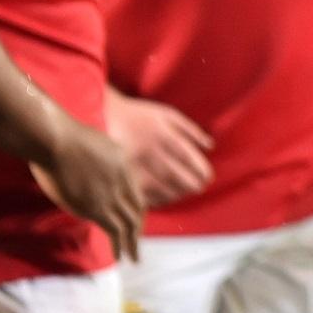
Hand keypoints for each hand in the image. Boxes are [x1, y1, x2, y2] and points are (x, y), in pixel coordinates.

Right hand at [33, 119, 144, 261]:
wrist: (56, 140)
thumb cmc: (62, 138)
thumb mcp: (91, 145)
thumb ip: (96, 160)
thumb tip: (88, 171)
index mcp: (122, 162)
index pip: (134, 191)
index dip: (135, 208)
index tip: (134, 219)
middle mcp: (122, 179)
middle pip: (136, 209)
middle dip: (137, 227)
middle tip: (137, 243)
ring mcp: (111, 194)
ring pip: (129, 223)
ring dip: (132, 243)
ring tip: (134, 257)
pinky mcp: (97, 207)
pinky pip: (115, 230)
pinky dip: (120, 245)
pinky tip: (120, 255)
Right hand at [105, 91, 213, 207]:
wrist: (102, 114)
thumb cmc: (140, 115)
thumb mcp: (167, 114)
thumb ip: (190, 130)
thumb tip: (210, 147)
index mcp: (162, 134)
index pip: (187, 157)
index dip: (200, 170)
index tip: (208, 178)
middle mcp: (148, 150)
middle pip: (175, 174)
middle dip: (190, 185)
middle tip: (199, 188)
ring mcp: (132, 164)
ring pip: (158, 187)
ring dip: (175, 194)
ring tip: (183, 194)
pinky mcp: (118, 174)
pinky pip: (138, 192)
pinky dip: (154, 198)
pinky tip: (164, 198)